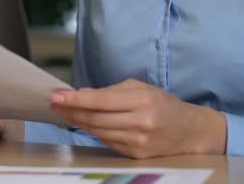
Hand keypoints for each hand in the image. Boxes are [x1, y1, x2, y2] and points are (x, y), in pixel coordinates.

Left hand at [50, 79, 226, 158]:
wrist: (190, 131)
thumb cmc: (162, 103)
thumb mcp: (140, 88)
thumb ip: (110, 91)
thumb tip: (82, 93)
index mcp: (142, 100)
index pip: (100, 101)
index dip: (75, 99)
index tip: (56, 95)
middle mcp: (140, 122)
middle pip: (95, 118)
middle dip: (71, 110)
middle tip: (54, 103)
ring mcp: (138, 142)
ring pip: (98, 132)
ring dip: (78, 121)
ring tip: (64, 112)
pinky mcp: (136, 155)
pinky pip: (107, 142)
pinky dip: (94, 132)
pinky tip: (85, 123)